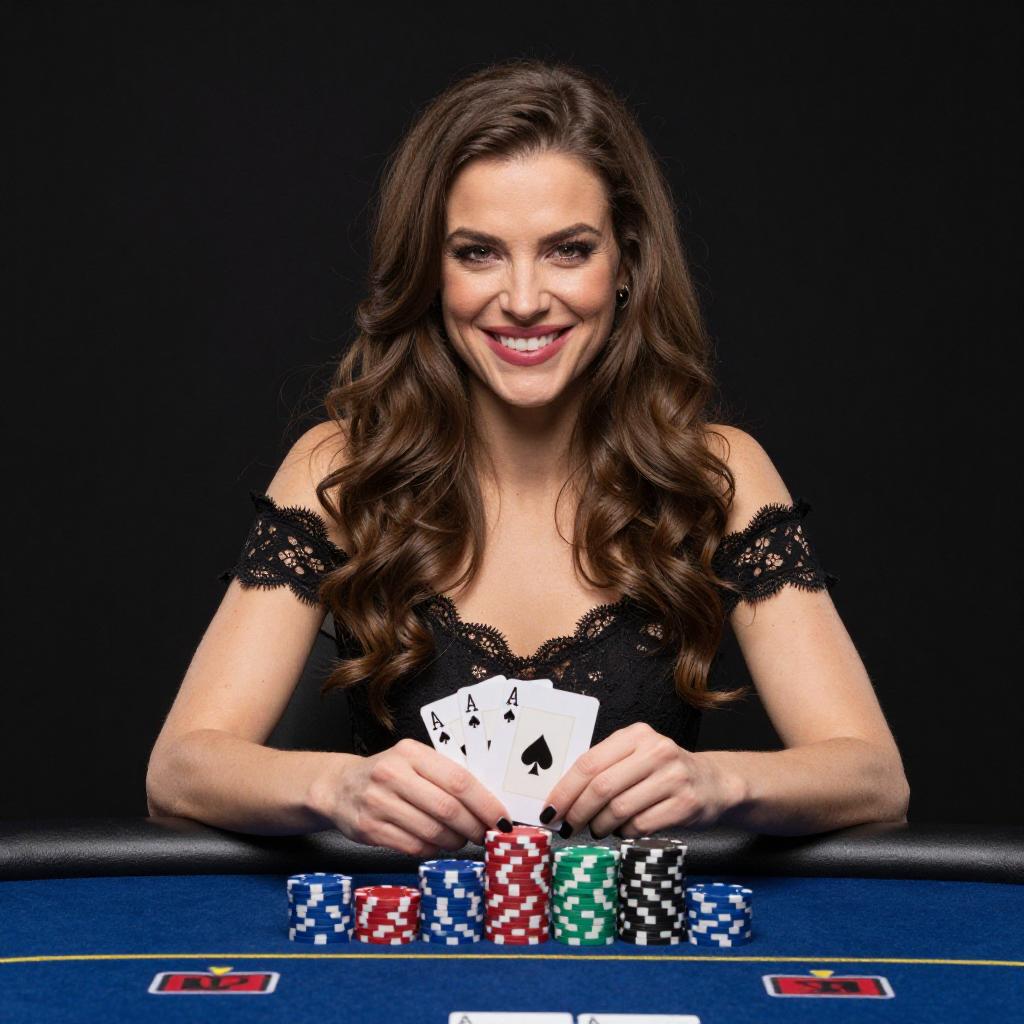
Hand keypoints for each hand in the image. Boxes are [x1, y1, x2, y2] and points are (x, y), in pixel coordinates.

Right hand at [317, 739, 510, 856]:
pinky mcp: (370, 829)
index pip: (459, 780)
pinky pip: (413, 846)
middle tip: (485, 835)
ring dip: (454, 841)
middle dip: (474, 827)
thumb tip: (488, 803)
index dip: (485, 803)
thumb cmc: (389, 773)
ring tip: (460, 839)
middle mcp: (393, 775)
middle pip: (448, 809)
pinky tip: (436, 844)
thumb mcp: (414, 760)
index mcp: (411, 752)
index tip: (501, 819)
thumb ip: (444, 775)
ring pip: (432, 831)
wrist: (340, 786)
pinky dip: (432, 849)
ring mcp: (379, 803)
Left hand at [541, 722, 736, 838]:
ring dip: (600, 825)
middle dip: (578, 811)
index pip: (589, 762)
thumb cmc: (662, 771)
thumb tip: (560, 795)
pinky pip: (641, 825)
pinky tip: (622, 830)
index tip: (549, 809)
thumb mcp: (635, 755)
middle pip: (602, 787)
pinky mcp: (685, 804)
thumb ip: (604, 766)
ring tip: (596, 828)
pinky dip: (624, 832)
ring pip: (619, 809)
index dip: (565, 789)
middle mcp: (656, 751)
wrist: (714, 783)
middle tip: (567, 826)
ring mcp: (673, 778)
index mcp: (636, 735)